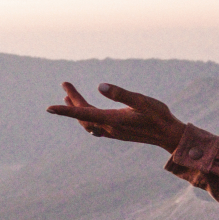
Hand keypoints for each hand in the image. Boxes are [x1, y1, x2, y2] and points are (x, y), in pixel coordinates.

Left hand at [47, 81, 184, 151]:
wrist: (169, 136)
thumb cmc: (159, 116)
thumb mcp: (142, 101)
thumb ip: (121, 93)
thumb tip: (100, 86)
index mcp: (112, 119)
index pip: (83, 114)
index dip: (65, 111)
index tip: (49, 108)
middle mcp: (109, 127)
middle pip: (84, 115)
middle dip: (72, 100)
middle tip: (65, 84)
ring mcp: (113, 132)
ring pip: (88, 122)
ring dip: (77, 110)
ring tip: (68, 98)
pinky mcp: (118, 132)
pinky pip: (95, 127)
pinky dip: (86, 118)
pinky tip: (88, 114)